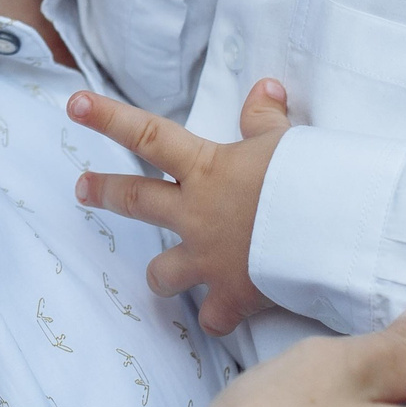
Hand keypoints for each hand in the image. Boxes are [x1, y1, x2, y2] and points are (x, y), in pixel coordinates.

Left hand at [70, 80, 289, 335]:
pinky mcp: (232, 298)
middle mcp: (196, 214)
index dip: (108, 118)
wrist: (331, 235)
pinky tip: (222, 318)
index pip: (147, 135)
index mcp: (206, 169)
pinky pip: (212, 319)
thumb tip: (265, 87)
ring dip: (163, 275)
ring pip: (163, 274)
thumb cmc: (309, 180)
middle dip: (105, 193)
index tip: (74, 105)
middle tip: (81, 189)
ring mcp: (209, 260)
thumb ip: (265, 118)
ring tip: (162, 277)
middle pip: (137, 200)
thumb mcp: (285, 141)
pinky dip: (217, 318)